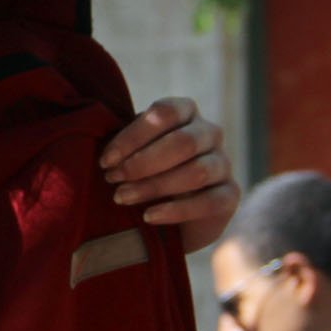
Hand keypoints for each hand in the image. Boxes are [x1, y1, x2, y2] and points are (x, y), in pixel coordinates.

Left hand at [99, 96, 238, 252]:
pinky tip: (149, 217)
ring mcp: (223, 163)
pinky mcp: (230, 195)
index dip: (133, 135)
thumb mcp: (132, 153)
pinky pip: (208, 202)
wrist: (170, 218)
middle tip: (112, 179)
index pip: (164, 113)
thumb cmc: (143, 174)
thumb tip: (100, 151)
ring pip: (196, 172)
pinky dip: (175, 211)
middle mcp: (209, 133)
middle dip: (142, 163)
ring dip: (154, 186)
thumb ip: (123, 145)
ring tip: (122, 198)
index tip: (105, 160)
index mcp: (186, 112)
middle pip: (182, 142)